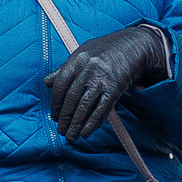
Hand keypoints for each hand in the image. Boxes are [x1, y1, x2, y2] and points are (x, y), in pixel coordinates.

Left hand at [43, 23, 170, 139]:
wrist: (134, 46)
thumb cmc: (105, 50)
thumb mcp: (82, 53)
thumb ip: (64, 69)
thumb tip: (47, 82)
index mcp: (77, 60)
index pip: (60, 85)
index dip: (55, 104)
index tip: (54, 116)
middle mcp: (88, 70)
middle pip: (71, 99)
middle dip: (64, 118)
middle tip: (61, 130)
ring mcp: (102, 79)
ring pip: (84, 107)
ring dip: (76, 125)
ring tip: (71, 136)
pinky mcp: (115, 89)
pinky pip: (101, 109)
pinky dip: (92, 123)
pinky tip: (85, 132)